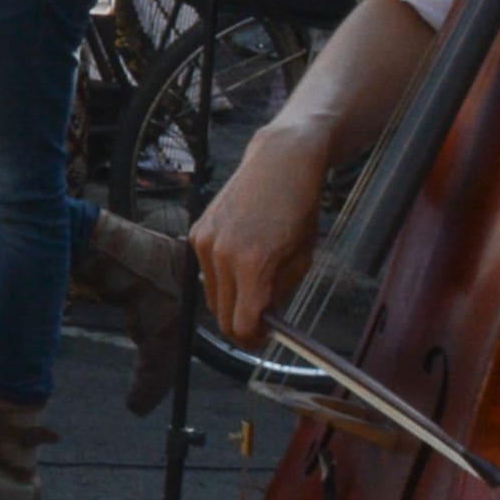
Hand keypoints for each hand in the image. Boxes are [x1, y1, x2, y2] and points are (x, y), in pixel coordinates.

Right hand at [196, 117, 338, 340]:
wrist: (281, 161)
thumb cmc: (299, 206)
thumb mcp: (302, 257)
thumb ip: (280, 292)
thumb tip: (265, 318)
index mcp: (252, 264)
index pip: (241, 324)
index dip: (254, 338)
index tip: (265, 336)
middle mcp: (221, 254)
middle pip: (221, 316)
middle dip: (242, 325)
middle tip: (262, 321)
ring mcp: (205, 242)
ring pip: (211, 296)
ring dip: (231, 301)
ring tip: (254, 288)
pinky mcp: (197, 231)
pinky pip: (205, 271)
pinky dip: (221, 277)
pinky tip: (242, 262)